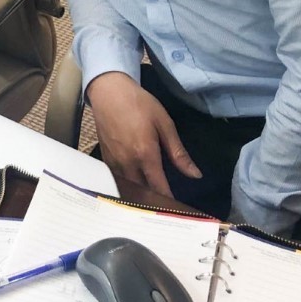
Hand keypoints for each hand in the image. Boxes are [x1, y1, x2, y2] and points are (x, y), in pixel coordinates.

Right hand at [87, 71, 201, 197]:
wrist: (108, 91)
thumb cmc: (139, 104)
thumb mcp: (164, 123)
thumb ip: (178, 152)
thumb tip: (195, 174)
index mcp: (145, 154)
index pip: (159, 188)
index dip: (169, 201)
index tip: (179, 210)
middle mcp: (128, 163)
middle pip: (142, 192)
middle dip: (155, 201)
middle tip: (168, 206)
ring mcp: (114, 162)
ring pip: (129, 188)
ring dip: (141, 195)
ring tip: (153, 200)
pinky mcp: (105, 158)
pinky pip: (118, 179)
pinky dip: (128, 185)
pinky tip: (136, 185)